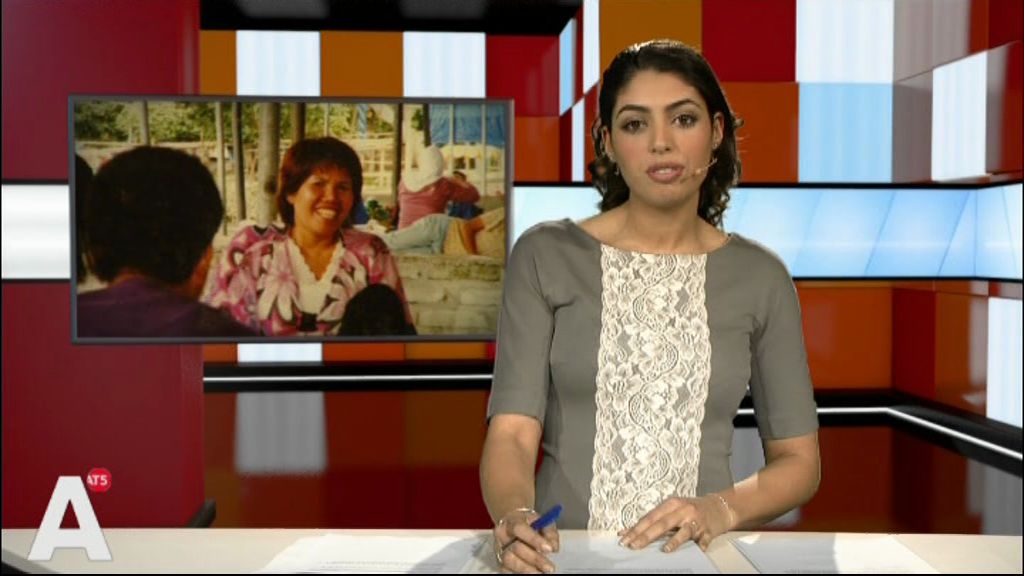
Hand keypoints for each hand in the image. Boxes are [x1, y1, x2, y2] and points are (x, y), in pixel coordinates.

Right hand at [492, 508, 559, 572]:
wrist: (512, 524)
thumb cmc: (528, 523)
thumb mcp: (541, 521)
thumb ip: (549, 532)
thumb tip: (553, 547)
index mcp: (512, 521)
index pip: (520, 529)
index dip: (534, 540)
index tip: (549, 549)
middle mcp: (502, 535)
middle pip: (516, 548)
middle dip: (535, 559)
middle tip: (550, 568)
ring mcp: (499, 548)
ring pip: (509, 561)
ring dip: (526, 569)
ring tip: (540, 573)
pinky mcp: (499, 561)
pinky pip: (506, 570)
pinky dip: (519, 573)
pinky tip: (532, 572)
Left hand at [618, 494, 735, 552]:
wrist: (719, 506)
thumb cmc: (691, 510)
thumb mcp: (672, 510)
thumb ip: (654, 520)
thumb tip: (629, 532)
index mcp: (671, 504)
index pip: (650, 517)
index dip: (636, 528)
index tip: (624, 539)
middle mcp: (683, 510)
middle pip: (662, 524)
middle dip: (646, 536)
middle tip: (634, 546)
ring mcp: (696, 520)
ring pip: (683, 531)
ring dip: (674, 541)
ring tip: (664, 550)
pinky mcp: (709, 530)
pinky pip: (705, 538)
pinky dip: (702, 544)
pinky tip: (699, 550)